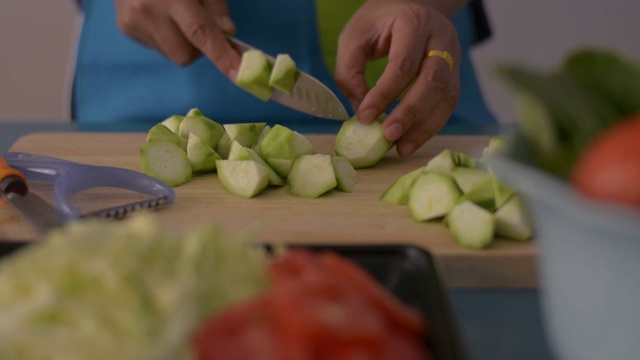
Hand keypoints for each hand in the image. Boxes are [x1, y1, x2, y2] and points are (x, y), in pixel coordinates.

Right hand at [115, 0, 241, 78]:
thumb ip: (216, 5)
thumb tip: (227, 32)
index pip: (201, 32)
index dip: (222, 55)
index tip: (239, 74)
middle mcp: (147, 11)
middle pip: (185, 55)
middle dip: (200, 47)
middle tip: (201, 23)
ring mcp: (132, 22)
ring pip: (172, 55)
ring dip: (183, 43)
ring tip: (176, 14)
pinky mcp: (126, 28)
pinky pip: (158, 47)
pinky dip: (168, 38)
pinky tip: (162, 15)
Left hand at [335, 0, 461, 155]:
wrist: (412, 7)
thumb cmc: (379, 23)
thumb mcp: (354, 37)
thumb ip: (350, 71)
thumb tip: (362, 111)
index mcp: (413, 23)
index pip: (403, 64)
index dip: (384, 94)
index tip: (365, 117)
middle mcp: (440, 38)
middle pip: (432, 80)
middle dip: (409, 113)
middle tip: (388, 136)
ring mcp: (453, 57)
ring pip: (446, 96)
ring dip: (424, 127)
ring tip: (401, 148)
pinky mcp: (455, 75)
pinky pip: (448, 104)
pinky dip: (431, 126)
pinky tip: (411, 140)